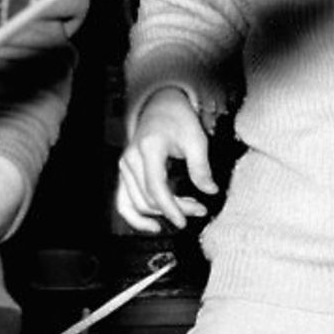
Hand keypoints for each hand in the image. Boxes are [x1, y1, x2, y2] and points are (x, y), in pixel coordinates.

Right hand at [116, 88, 215, 231]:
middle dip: (175, 209)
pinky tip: (153, 226)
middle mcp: (131, 159)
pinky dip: (135, 218)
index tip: (184, 221)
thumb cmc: (179, 120)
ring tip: (185, 213)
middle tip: (199, 209)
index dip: (170, 207)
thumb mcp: (196, 139)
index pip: (155, 186)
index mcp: (149, 148)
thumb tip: (210, 191)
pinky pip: (123, 202)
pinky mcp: (124, 174)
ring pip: (138, 203)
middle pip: (149, 197)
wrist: (161, 107)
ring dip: (161, 213)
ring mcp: (124, 167)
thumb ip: (201, 167)